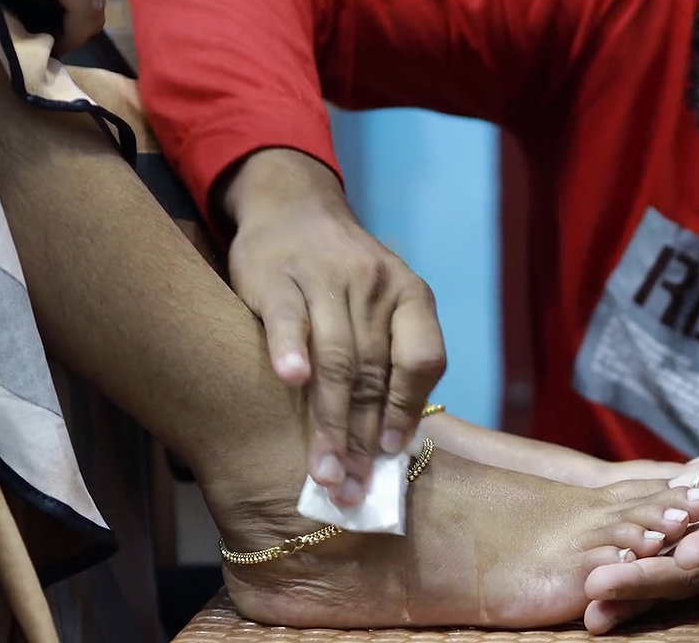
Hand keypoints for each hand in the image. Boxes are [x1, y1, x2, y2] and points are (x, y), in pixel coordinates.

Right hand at [222, 148, 446, 505]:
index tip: (390, 456)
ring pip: (335, 360)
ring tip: (324, 473)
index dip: (406, 410)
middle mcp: (374, 284)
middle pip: (374, 373)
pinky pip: (288, 319)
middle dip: (363, 440)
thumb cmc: (343, 275)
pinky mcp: (276, 276)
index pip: (422, 359)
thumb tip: (395, 441)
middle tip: (352, 491)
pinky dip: (291, 350)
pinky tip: (292, 383)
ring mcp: (325, 277)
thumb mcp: (383, 302)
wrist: (293, 206)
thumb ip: (392, 357)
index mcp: (410, 295)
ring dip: (330, 423)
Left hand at [581, 403, 698, 633]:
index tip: (690, 552)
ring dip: (627, 597)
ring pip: (664, 585)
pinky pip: (652, 586)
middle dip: (647, 579)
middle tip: (602, 584)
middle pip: (688, 572)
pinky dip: (625, 599)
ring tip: (590, 611)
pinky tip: (589, 612)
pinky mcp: (682, 569)